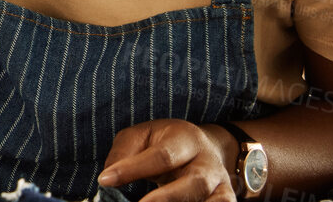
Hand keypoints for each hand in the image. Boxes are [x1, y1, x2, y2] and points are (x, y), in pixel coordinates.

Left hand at [99, 119, 237, 201]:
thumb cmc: (165, 142)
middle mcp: (208, 162)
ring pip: (214, 201)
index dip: (132, 169)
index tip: (105, 180)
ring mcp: (221, 184)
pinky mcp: (227, 199)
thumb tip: (108, 178)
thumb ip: (123, 153)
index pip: (161, 155)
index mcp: (185, 138)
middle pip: (196, 182)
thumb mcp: (142, 136)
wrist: (205, 148)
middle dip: (167, 198)